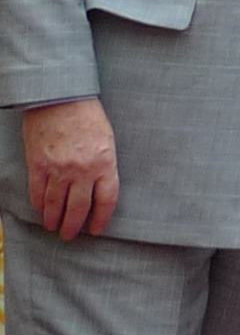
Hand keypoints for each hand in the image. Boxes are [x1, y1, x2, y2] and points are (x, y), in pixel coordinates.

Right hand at [23, 98, 118, 239]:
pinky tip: (41, 210)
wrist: (60, 98)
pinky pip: (37, 192)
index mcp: (104, 163)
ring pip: (55, 205)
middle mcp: (82, 170)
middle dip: (74, 226)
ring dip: (54, 220)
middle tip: (70, 235)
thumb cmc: (88, 116)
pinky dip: (39, 204)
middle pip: (79, 208)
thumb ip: (104, 165)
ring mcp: (58, 169)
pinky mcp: (37, 165)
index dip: (101, 219)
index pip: (106, 200)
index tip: (96, 230)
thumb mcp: (107, 140)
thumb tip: (99, 188)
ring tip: (54, 227)